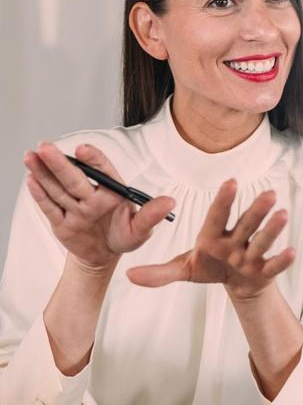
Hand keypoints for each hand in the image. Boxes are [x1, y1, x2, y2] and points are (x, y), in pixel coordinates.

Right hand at [24, 142, 175, 270]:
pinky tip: (30, 179)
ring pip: (57, 188)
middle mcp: (90, 195)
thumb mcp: (140, 231)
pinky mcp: (60, 221)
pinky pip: (50, 207)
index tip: (83, 150)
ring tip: (31, 156)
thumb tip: (170, 201)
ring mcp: (74, 207)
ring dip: (43, 172)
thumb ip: (151, 216)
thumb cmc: (124, 237)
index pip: (102, 171)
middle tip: (45, 147)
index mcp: (111, 192)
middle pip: (74, 177)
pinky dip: (40, 195)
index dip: (93, 159)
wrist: (104, 256)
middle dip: (59, 162)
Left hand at [126, 179, 294, 298]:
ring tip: (283, 214)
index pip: (218, 215)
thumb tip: (129, 275)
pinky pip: (274, 264)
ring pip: (262, 239)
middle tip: (269, 193)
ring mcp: (251, 254)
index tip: (231, 182)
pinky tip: (292, 251)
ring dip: (272, 228)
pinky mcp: (264, 270)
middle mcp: (236, 240)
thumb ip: (160, 272)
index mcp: (214, 235)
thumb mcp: (184, 269)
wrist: (236, 284)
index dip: (224, 200)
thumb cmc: (211, 267)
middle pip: (246, 222)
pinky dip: (283, 260)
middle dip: (256, 209)